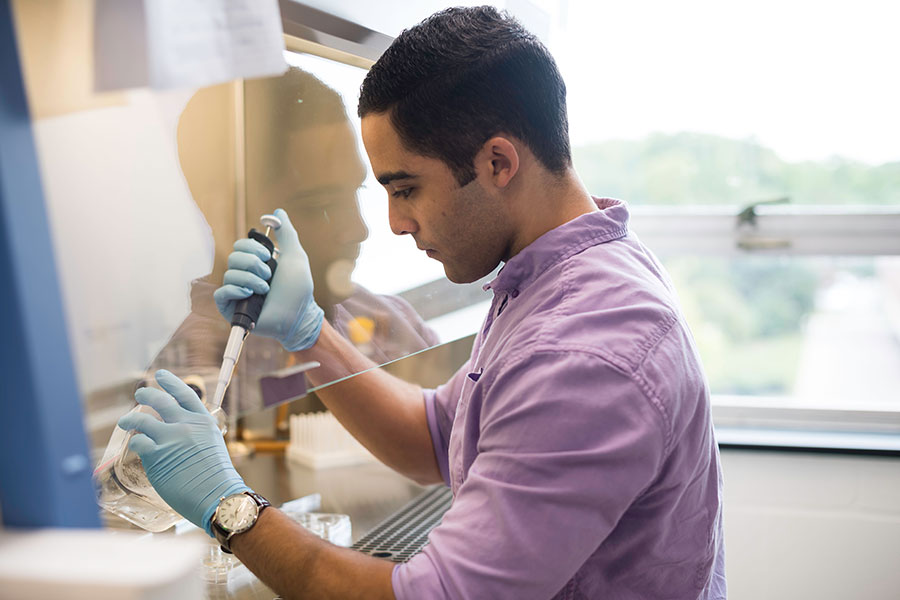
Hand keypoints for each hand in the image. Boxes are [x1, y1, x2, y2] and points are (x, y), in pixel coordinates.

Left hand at [117, 369, 248, 535]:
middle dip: (146, 394)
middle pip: (160, 401)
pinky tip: (135, 445)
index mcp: (203, 421)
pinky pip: (138, 442)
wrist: (218, 495)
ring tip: (125, 421)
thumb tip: (178, 431)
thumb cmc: (217, 477)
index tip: (161, 375)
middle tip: (140, 394)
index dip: (170, 382)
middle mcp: (186, 425)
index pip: (184, 393)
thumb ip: (195, 434)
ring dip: (130, 418)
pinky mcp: (156, 455)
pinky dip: (135, 442)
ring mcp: (170, 439)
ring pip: (142, 419)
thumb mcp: (212, 444)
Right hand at [214, 208, 324, 350]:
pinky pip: (221, 293)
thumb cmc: (299, 289)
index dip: (252, 247)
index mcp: (256, 263)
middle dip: (253, 264)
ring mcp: (238, 291)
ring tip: (265, 289)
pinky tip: (250, 294)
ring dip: (250, 279)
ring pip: (229, 274)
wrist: (298, 316)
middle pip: (233, 257)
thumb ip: (287, 233)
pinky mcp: (232, 308)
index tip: (268, 256)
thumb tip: (277, 213)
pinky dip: (235, 290)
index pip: (240, 245)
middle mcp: (245, 275)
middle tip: (269, 274)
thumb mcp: (295, 256)